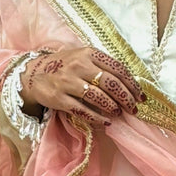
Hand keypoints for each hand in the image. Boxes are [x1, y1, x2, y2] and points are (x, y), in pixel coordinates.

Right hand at [20, 46, 143, 126]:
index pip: (117, 69)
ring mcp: (67, 82)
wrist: (34, 73)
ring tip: (119, 113)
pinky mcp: (58, 98)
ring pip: (97, 97)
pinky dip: (96, 117)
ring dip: (112, 108)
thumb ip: (103, 66)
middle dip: (126, 98)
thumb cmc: (65, 66)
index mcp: (89, 53)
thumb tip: (129, 85)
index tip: (141, 97)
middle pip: (110, 83)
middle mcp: (79, 65)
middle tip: (134, 109)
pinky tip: (105, 122)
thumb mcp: (84, 58)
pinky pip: (82, 110)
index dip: (132, 84)